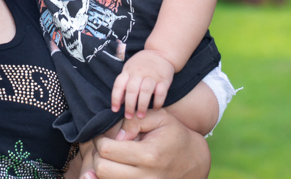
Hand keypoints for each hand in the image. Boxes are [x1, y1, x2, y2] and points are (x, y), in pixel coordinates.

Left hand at [82, 109, 209, 178]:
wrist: (193, 160)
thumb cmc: (174, 135)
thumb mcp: (159, 117)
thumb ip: (134, 120)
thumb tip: (115, 136)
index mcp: (148, 155)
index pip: (107, 150)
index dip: (99, 140)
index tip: (102, 136)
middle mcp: (146, 176)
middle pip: (102, 169)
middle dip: (97, 155)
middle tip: (103, 147)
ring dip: (101, 168)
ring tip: (110, 157)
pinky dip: (108, 178)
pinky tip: (112, 168)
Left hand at [111, 49, 174, 119]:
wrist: (161, 53)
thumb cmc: (141, 64)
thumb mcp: (129, 69)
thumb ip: (124, 84)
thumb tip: (119, 103)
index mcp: (128, 71)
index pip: (119, 85)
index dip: (115, 98)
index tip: (115, 110)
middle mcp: (139, 73)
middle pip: (132, 90)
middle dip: (129, 106)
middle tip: (129, 117)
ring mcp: (152, 76)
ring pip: (145, 91)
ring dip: (142, 105)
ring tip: (141, 116)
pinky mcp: (164, 79)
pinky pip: (161, 92)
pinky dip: (158, 102)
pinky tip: (155, 108)